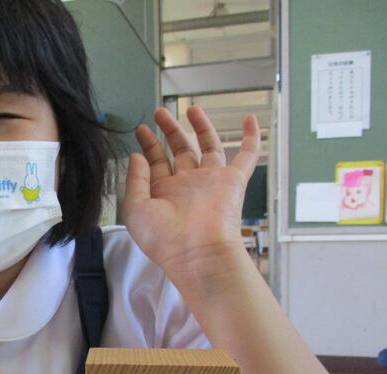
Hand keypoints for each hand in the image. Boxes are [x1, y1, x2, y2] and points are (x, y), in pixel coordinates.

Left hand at [122, 106, 259, 282]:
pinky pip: (247, 156)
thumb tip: (137, 156)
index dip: (148, 144)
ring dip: (200, 126)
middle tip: (159, 113)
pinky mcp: (233, 182)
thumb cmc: (164, 238)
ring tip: (191, 108)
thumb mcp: (135, 208)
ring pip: (208, 146)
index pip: (156, 162)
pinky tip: (250, 120)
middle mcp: (188, 185)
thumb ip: (135, 180)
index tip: (141, 129)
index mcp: (164, 193)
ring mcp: (210, 182)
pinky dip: (251, 138)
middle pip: (180, 150)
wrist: (195, 252)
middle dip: (169, 130)